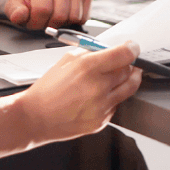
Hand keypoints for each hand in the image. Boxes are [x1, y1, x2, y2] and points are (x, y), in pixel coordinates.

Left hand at [5, 0, 92, 29]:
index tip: (32, 21)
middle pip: (60, 16)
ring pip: (73, 17)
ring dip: (62, 23)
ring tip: (53, 15)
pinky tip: (65, 14)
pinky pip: (84, 17)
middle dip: (49, 24)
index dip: (36, 22)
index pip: (43, 10)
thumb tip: (20, 15)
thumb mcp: (15, 3)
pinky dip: (74, 21)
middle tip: (43, 19)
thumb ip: (15, 11)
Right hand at [17, 42, 142, 142]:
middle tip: (125, 62)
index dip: (132, 48)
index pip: (124, 54)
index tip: (132, 47)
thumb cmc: (48, 89)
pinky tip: (100, 95)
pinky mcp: (101, 121)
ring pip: (128, 89)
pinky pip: (116, 105)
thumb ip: (89, 54)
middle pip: (129, 72)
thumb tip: (108, 50)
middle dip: (129, 65)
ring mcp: (101, 107)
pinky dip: (113, 98)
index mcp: (87, 68)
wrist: (36, 117)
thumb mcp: (66, 60)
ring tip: (118, 77)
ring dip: (126, 80)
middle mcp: (97, 87)